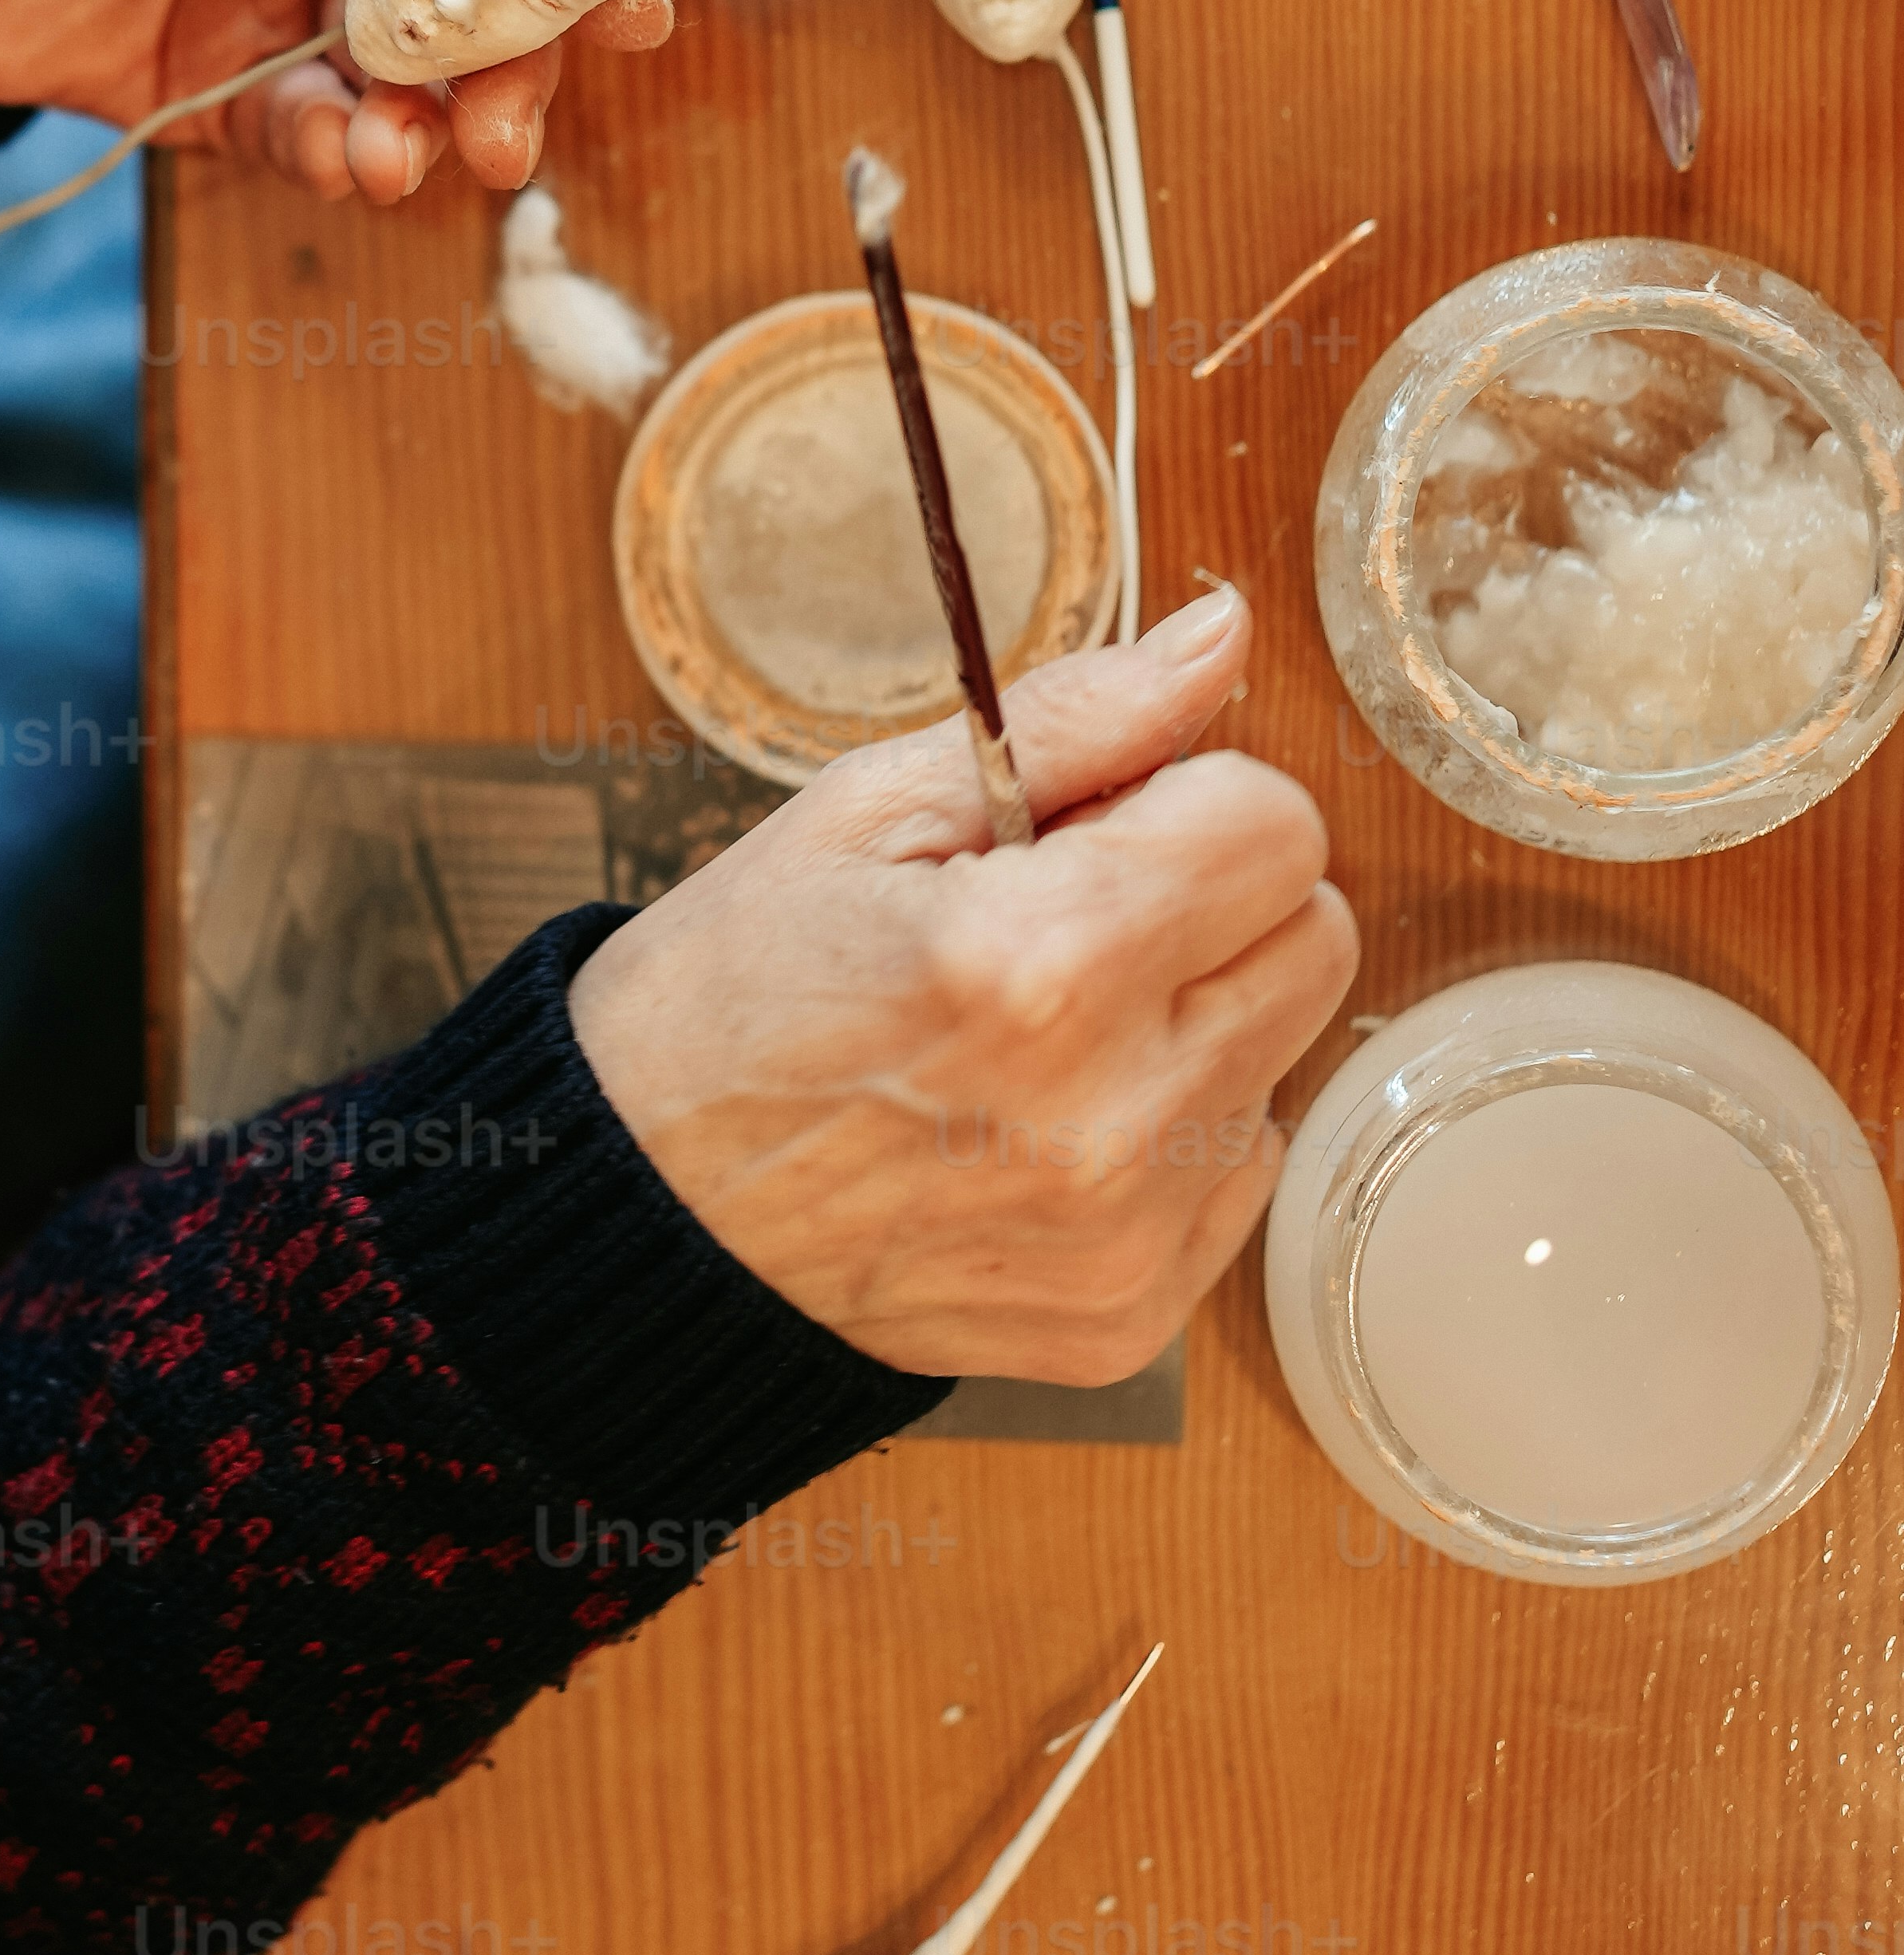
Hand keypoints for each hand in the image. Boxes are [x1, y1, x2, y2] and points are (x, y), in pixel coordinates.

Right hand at [566, 586, 1354, 1389]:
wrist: (639, 1215)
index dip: (1181, 801)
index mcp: (1044, 959)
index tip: (1087, 830)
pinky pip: (1232, 1178)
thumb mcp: (866, 813)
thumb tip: (1221, 638)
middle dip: (1209, 904)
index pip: (1276, 824)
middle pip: (1314, 940)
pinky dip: (1160, 1138)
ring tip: (1037, 1037)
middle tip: (1068, 920)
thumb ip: (1073, 722)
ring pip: (1281, 1059)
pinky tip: (1036, 1127)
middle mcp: (1111, 1112)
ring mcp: (1127, 1232)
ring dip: (1189, 1025)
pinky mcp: (1127, 1316)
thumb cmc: (729, 999)